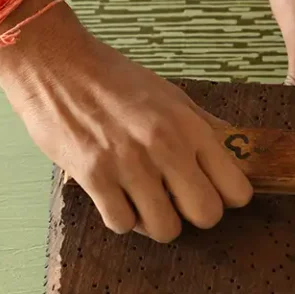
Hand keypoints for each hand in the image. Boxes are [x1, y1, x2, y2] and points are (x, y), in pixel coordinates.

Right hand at [0, 0, 252, 239]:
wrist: (57, 64)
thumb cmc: (113, 78)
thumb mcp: (170, 95)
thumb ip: (203, 125)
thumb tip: (238, 147)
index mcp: (190, 126)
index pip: (236, 189)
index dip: (226, 197)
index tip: (211, 191)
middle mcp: (166, 146)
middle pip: (207, 215)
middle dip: (193, 214)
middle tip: (176, 200)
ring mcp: (130, 164)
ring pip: (166, 229)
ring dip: (155, 220)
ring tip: (143, 200)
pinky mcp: (94, 176)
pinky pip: (122, 224)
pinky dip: (121, 217)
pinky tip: (115, 196)